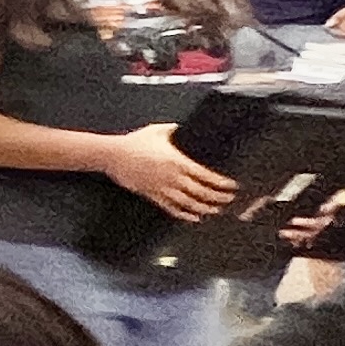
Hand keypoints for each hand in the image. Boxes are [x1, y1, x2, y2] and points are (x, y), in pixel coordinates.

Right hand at [104, 124, 234, 217]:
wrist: (113, 156)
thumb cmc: (133, 143)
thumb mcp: (157, 131)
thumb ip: (174, 130)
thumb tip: (183, 128)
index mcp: (176, 161)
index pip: (205, 176)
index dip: (221, 183)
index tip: (231, 186)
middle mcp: (172, 177)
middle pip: (201, 192)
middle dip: (218, 197)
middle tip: (228, 200)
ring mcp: (162, 188)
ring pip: (188, 203)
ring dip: (204, 208)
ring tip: (215, 210)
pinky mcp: (152, 195)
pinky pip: (171, 208)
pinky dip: (184, 214)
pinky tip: (193, 217)